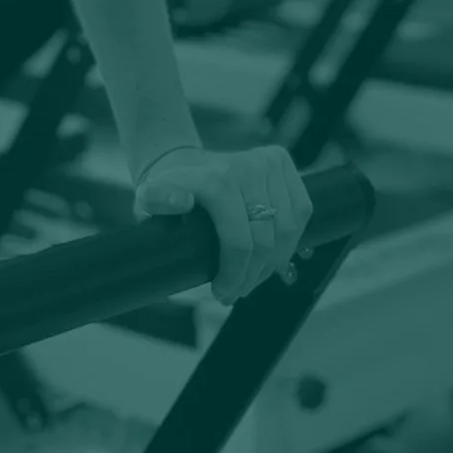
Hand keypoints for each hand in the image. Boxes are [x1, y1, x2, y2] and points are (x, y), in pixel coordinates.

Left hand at [132, 144, 311, 304]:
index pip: (240, 241)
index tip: (221, 292)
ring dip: (275, 261)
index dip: (235, 274)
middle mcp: (246, 166)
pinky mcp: (280, 160)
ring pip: (288, 229)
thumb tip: (181, 201)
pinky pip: (302, 209)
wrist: (181, 162)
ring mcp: (266, 161)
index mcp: (216, 180)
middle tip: (237, 290)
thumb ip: (157, 201)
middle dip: (253, 275)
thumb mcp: (150, 198)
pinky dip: (294, 237)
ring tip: (255, 276)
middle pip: (266, 240)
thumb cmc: (167, 190)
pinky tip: (277, 254)